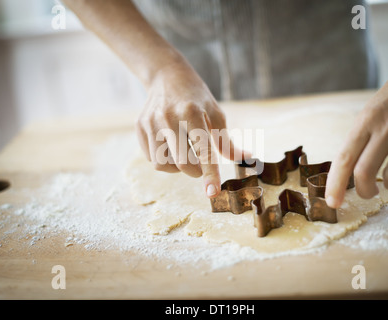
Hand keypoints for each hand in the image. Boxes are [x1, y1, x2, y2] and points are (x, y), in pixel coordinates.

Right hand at [135, 60, 246, 197]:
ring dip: (178, 168)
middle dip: (195, 171)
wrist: (166, 76)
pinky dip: (165, 161)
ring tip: (184, 154)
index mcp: (192, 112)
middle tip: (201, 165)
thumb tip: (246, 158)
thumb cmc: (196, 97)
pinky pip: (151, 158)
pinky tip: (171, 149)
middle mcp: (169, 117)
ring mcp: (151, 122)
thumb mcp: (215, 113)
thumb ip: (226, 140)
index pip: (203, 150)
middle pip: (182, 162)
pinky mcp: (140, 126)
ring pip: (163, 164)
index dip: (209, 174)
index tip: (213, 193)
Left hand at [325, 68, 387, 207]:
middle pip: (364, 173)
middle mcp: (387, 128)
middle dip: (363, 191)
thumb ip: (357, 144)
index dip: (335, 185)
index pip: (344, 159)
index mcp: (365, 123)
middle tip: (367, 192)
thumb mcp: (366, 117)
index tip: (332, 203)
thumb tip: (345, 178)